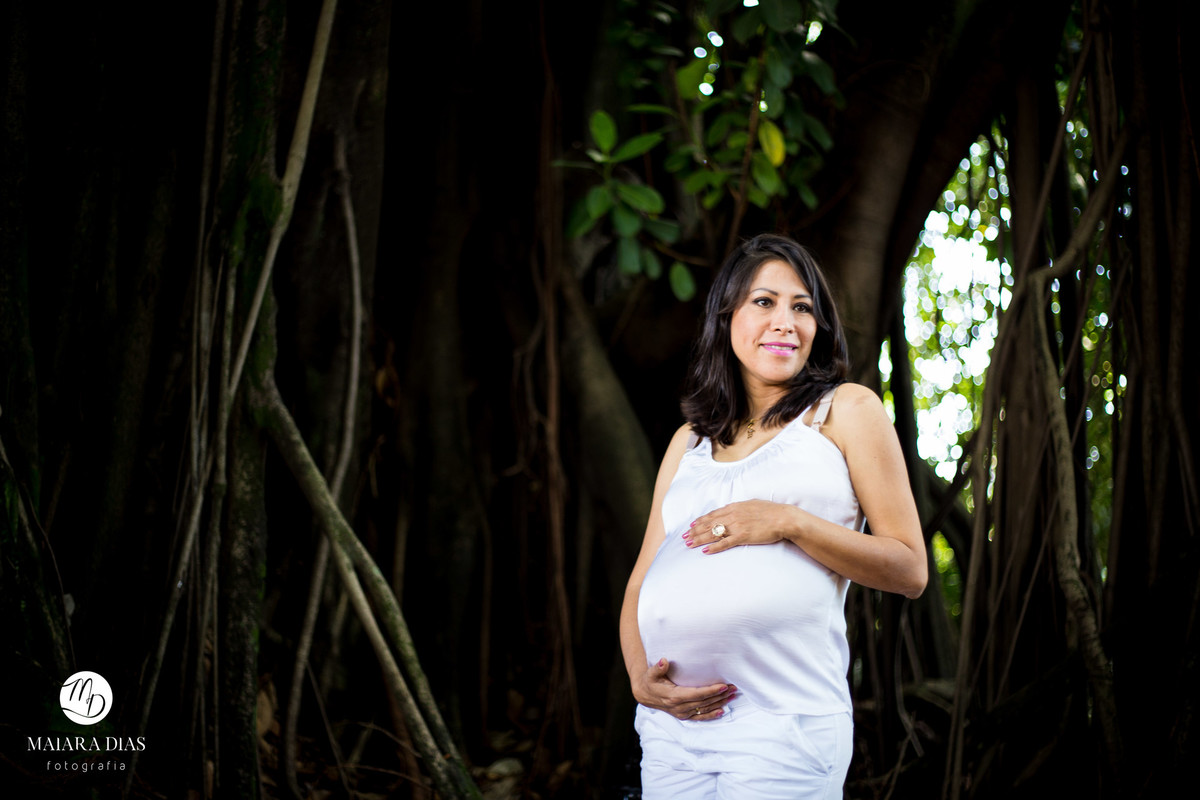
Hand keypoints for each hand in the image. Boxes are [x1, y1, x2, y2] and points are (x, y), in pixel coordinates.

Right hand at [633, 658, 736, 720]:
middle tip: (733, 687)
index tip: (722, 686)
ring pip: (704, 709)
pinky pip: (700, 718)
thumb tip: (663, 660)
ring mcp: (682, 713)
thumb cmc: (650, 681)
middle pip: (704, 702)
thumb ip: (658, 668)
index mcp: (673, 696)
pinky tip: (722, 711)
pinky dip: (711, 715)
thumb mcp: (651, 673)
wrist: (645, 695)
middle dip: (720, 695)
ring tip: (732, 695)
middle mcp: (679, 707)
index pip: (696, 694)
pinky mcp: (684, 716)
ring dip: (719, 703)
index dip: (710, 691)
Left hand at [684, 500, 801, 552]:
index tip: (691, 525)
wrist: (784, 518)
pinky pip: (724, 543)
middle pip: (708, 524)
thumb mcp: (752, 504)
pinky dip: (713, 547)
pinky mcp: (743, 536)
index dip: (700, 521)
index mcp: (734, 507)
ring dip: (699, 539)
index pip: (712, 515)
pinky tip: (705, 551)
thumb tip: (734, 509)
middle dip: (694, 530)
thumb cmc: (771, 511)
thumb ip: (740, 508)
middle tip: (684, 537)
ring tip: (689, 544)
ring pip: (713, 533)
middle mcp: (732, 515)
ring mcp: (737, 526)